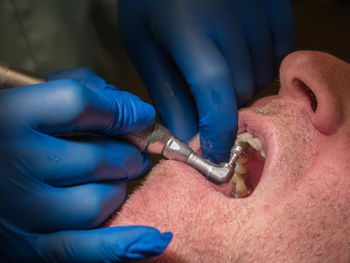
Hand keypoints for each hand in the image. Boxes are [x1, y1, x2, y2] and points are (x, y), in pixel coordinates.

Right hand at [0, 68, 171, 261]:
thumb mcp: (20, 98)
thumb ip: (70, 88)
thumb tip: (123, 103)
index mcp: (10, 118)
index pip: (82, 105)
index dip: (122, 108)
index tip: (141, 114)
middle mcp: (16, 165)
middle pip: (99, 158)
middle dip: (129, 153)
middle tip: (135, 150)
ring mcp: (24, 211)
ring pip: (100, 201)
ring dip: (118, 188)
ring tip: (113, 179)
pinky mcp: (29, 246)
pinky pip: (87, 250)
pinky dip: (124, 244)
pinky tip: (153, 238)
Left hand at [118, 0, 294, 162]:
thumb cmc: (151, 4)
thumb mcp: (145, 47)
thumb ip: (167, 93)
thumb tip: (189, 137)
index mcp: (186, 26)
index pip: (214, 87)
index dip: (218, 128)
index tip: (216, 153)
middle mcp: (229, 15)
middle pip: (241, 87)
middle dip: (225, 107)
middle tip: (208, 101)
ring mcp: (258, 7)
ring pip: (263, 74)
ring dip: (244, 87)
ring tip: (222, 73)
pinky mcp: (276, 3)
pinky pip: (280, 52)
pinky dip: (263, 67)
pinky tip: (242, 58)